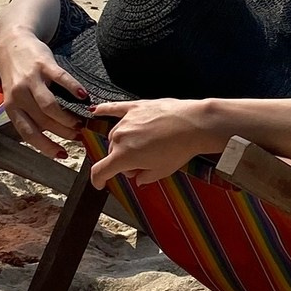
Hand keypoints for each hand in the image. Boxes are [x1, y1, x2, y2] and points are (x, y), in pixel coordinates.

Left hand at [0, 26, 94, 160]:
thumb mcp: (16, 97)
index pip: (28, 133)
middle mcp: (18, 95)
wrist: (12, 43)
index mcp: (11, 107)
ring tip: (82, 122)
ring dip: (67, 118)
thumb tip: (53, 134)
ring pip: (50, 107)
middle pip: (43, 122)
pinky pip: (60, 79)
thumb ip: (30, 113)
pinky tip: (84, 96)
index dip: (46, 147)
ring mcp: (30, 79)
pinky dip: (73, 89)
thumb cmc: (17, 75)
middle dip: (63, 132)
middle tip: (79, 135)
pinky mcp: (43, 64)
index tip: (62, 154)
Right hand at [87, 98, 218, 187]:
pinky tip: (95, 111)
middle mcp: (120, 137)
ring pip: (116, 135)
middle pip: (113, 153)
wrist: (194, 124)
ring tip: (144, 147)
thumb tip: (138, 178)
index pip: (101, 171)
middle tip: (142, 165)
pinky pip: (114, 108)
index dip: (98, 180)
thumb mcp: (161, 171)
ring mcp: (127, 120)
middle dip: (124, 162)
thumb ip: (144, 177)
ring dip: (124, 143)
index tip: (100, 184)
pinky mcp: (136, 107)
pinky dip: (104, 110)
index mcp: (124, 156)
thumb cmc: (180, 148)